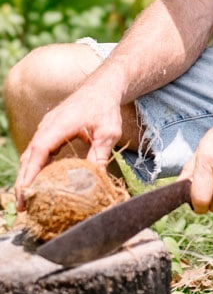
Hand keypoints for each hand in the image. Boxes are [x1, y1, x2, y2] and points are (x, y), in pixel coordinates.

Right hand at [15, 84, 122, 209]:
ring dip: (27, 174)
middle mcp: (47, 126)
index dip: (30, 174)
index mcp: (58, 125)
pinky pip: (37, 149)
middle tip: (22, 206)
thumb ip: (100, 155)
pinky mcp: (50, 129)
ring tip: (27, 198)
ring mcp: (46, 126)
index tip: (25, 194)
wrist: (103, 87)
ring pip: (31, 153)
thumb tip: (97, 181)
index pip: (38, 152)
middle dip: (23, 181)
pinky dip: (34, 165)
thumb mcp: (108, 132)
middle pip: (29, 156)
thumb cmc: (105, 108)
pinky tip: (38, 180)